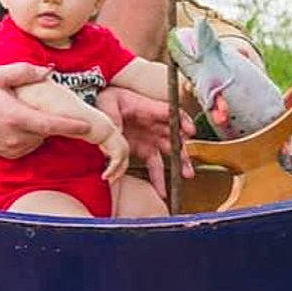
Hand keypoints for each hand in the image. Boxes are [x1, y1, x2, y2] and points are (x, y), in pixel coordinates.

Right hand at [0, 63, 93, 158]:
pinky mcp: (8, 154)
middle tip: (44, 108)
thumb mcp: (1, 74)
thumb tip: (48, 70)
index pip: (50, 125)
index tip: (87, 126)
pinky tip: (19, 124)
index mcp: (16, 117)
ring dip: (39, 130)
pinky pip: (29, 146)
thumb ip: (26, 71)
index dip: (71, 126)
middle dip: (51, 122)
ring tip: (26, 114)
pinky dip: (30, 137)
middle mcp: (14, 136)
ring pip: (39, 140)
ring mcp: (10, 148)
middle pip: (47, 133)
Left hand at [96, 84, 194, 201]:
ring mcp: (151, 138)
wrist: (101, 108)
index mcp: (149, 109)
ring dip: (179, 164)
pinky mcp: (144, 150)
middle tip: (188, 158)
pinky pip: (155, 166)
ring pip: (170, 152)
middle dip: (183, 147)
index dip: (183, 121)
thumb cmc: (109, 100)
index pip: (172, 113)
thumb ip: (114, 118)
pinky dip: (159, 179)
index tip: (190, 131)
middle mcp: (155, 124)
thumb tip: (117, 132)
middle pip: (175, 135)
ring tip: (186, 175)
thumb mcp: (108, 103)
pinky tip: (162, 191)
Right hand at [98, 122, 129, 185]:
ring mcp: (123, 150)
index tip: (110, 178)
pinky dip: (109, 172)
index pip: (123, 162)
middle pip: (124, 166)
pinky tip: (103, 177)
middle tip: (110, 183)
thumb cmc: (99, 133)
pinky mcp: (118, 152)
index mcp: (124, 147)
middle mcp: (126, 149)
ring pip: (120, 168)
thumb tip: (103, 157)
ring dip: (114, 176)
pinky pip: (114, 165)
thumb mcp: (104, 144)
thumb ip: (106, 151)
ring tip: (107, 181)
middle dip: (117, 175)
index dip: (117, 171)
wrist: (99, 125)